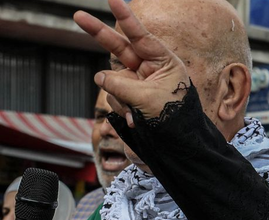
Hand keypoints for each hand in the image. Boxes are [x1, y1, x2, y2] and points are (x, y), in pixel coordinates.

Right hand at [74, 0, 190, 123]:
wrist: (181, 145)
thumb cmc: (174, 117)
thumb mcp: (148, 99)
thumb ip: (120, 85)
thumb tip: (99, 77)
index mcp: (164, 63)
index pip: (141, 36)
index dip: (126, 18)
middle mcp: (150, 69)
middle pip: (118, 46)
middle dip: (98, 33)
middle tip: (77, 16)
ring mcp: (138, 83)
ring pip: (112, 80)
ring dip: (119, 98)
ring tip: (137, 114)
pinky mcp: (130, 97)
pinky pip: (114, 97)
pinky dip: (122, 109)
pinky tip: (136, 121)